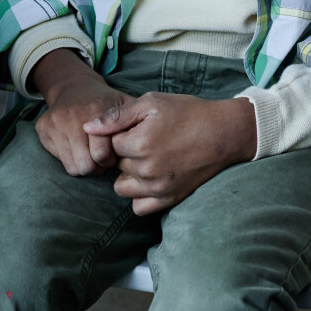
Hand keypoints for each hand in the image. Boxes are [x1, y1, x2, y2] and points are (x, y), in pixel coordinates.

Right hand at [31, 50, 127, 176]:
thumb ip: (136, 121)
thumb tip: (150, 143)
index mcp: (96, 110)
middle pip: (86, 166)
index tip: (113, 153)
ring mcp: (54, 123)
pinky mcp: (42, 129)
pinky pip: (60, 161)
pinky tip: (77, 148)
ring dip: (84, 165)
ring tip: (90, 153)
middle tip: (101, 156)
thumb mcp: (124, 104)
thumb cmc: (104, 102)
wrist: (73, 86)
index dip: (110, 159)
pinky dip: (70, 159)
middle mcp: (71, 116)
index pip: (102, 155)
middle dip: (97, 166)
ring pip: (73, 168)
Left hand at [82, 93, 256, 215]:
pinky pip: (139, 207)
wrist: (224, 133)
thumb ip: (116, 116)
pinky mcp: (169, 199)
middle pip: (116, 166)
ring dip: (129, 176)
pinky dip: (140, 195)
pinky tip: (150, 179)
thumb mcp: (151, 103)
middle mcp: (146, 169)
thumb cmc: (188, 113)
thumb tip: (87, 127)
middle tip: (147, 141)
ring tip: (147, 160)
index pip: (109, 144)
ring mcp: (158, 187)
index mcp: (139, 143)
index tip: (138, 128)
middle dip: (125, 154)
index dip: (121, 134)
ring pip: (122, 188)